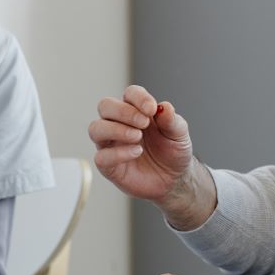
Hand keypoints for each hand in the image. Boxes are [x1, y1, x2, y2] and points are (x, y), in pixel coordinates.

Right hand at [90, 85, 193, 202]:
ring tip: (137, 137)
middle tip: (143, 123)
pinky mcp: (109, 166)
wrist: (174, 180)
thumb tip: (164, 107)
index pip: (129, 94)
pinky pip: (101, 157)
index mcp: (137, 111)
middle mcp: (119, 124)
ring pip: (96, 129)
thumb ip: (172, 120)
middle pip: (105, 106)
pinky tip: (136, 152)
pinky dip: (118, 153)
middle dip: (123, 111)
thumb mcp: (179, 135)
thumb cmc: (173, 152)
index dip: (139, 98)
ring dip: (115, 129)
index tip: (152, 109)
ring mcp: (111, 144)